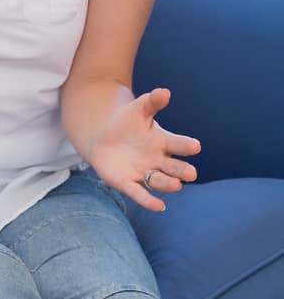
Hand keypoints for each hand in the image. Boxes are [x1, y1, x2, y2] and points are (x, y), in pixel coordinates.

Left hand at [90, 87, 199, 212]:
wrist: (104, 138)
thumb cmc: (126, 122)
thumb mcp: (138, 109)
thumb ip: (151, 101)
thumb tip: (165, 92)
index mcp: (163, 142)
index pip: (178, 144)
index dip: (186, 145)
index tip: (195, 146)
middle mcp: (158, 160)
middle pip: (174, 167)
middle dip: (182, 170)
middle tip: (191, 173)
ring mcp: (144, 173)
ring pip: (160, 181)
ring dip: (168, 184)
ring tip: (176, 185)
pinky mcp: (129, 183)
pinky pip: (140, 193)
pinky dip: (149, 200)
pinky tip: (159, 206)